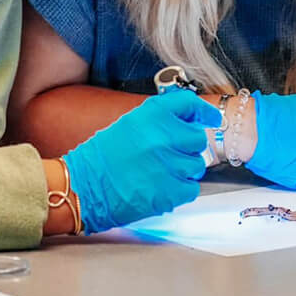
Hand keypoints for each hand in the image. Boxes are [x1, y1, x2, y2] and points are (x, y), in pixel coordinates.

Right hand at [64, 88, 218, 232]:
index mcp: (151, 114)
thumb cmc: (103, 158)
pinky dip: (179, 191)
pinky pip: (191, 188)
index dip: (204, 112)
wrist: (82, 187)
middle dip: (187, 149)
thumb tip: (191, 121)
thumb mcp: (130, 125)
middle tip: (169, 157)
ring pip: (196, 166)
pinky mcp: (170, 191)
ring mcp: (168, 164)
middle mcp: (163, 135)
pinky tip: (159, 188)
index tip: (212, 120)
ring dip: (183, 171)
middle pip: (197, 139)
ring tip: (158, 174)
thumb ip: (160, 120)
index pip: (189, 104)